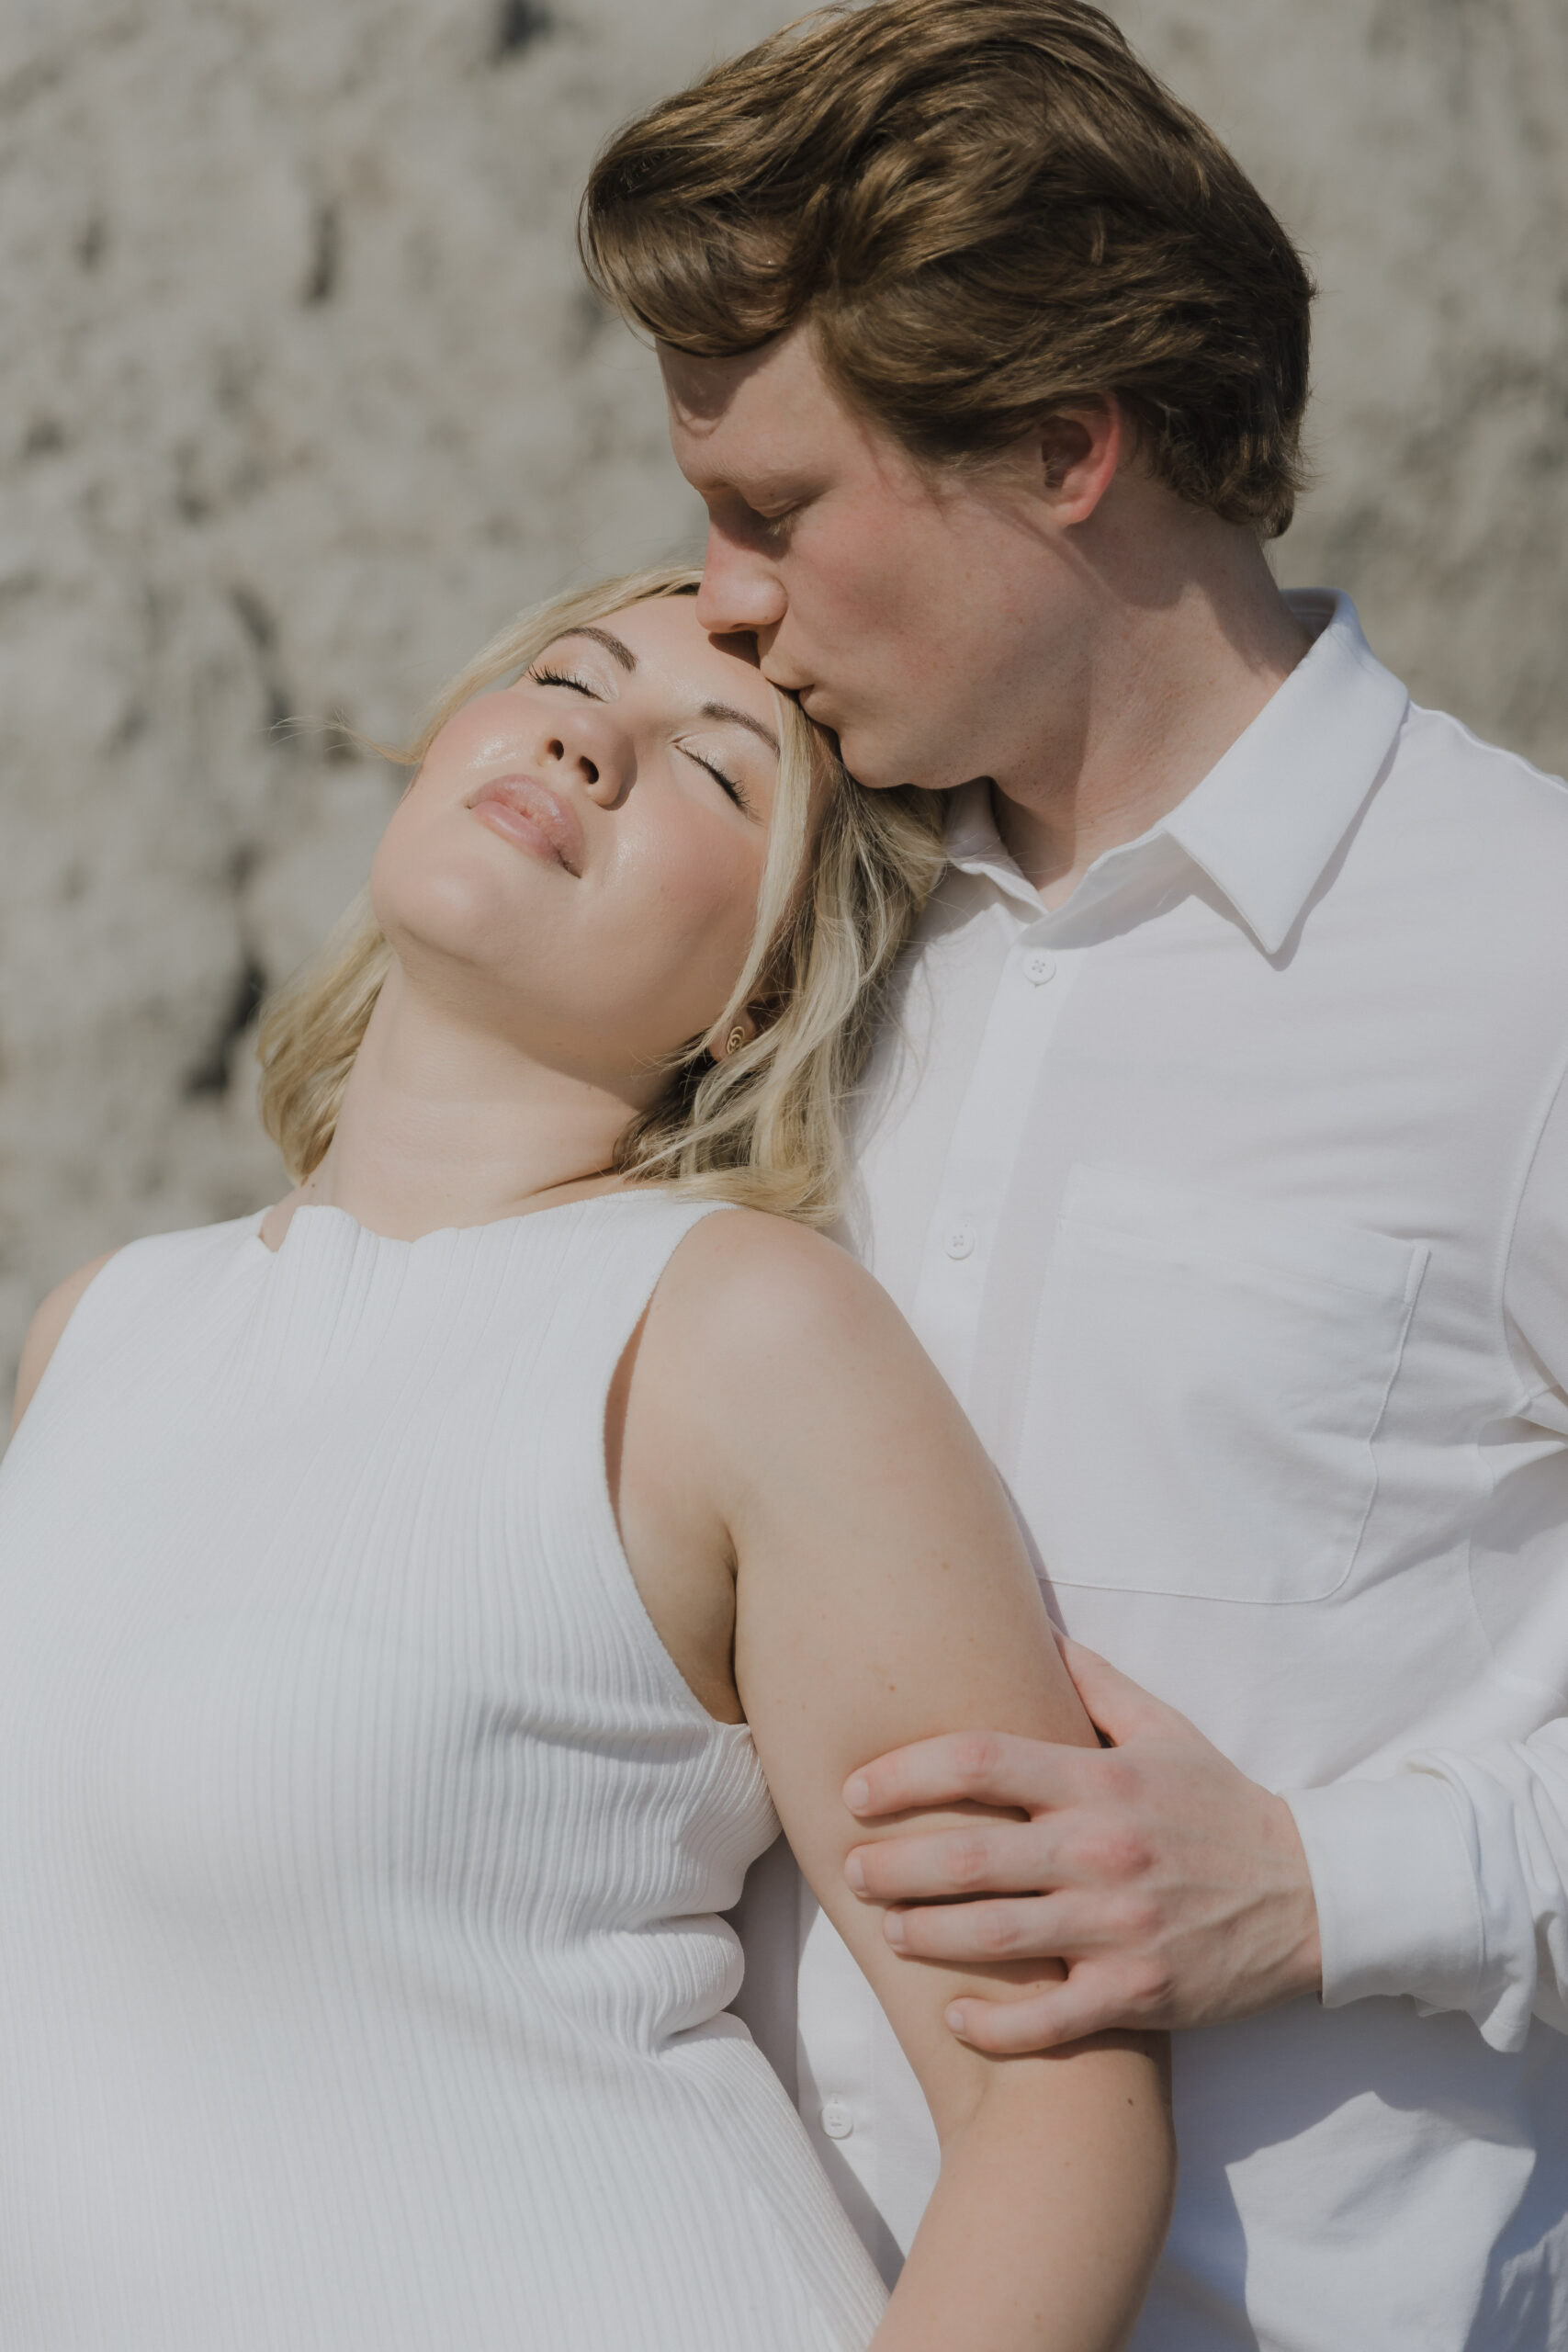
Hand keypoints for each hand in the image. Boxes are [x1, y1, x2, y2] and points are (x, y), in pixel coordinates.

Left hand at [843, 1638, 1321, 2051]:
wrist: (1312, 1898)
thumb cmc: (1222, 1807)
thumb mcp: (1165, 1729)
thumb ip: (1093, 1681)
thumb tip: (1032, 1626)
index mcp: (1101, 1781)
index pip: (982, 1760)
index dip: (906, 1773)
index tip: (858, 1789)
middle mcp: (1103, 1850)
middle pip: (972, 1855)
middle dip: (896, 1864)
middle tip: (851, 1868)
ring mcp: (1120, 1928)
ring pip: (997, 1936)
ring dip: (927, 1935)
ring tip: (888, 1929)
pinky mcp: (1139, 1995)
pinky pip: (1050, 2020)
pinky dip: (995, 2024)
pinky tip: (955, 2015)